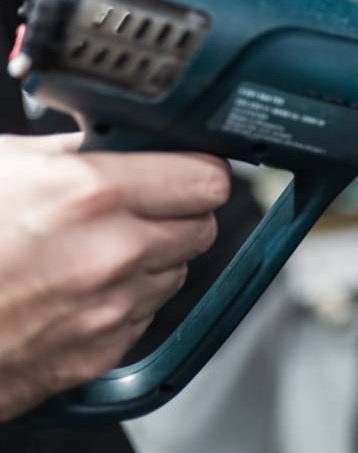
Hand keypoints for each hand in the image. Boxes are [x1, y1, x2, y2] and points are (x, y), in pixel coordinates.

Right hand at [0, 134, 229, 419]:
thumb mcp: (3, 165)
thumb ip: (72, 150)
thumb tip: (118, 137)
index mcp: (91, 194)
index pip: (205, 177)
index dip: (197, 169)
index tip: (186, 169)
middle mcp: (112, 253)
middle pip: (203, 226)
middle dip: (179, 213)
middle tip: (144, 206)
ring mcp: (110, 308)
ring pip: (178, 272)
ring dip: (155, 258)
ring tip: (97, 249)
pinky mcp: (102, 351)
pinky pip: (147, 315)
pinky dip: (128, 300)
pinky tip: (82, 288)